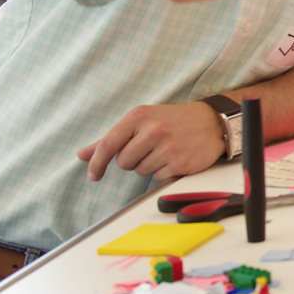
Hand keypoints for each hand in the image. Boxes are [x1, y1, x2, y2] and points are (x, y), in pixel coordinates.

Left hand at [80, 102, 225, 182]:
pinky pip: (158, 177)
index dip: (97, 163)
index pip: (108, 144)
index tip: (93, 175)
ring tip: (165, 151)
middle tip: (149, 148)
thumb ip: (111, 139)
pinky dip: (164, 172)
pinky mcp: (180, 163)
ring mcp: (167, 147)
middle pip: (124, 162)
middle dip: (133, 160)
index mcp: (139, 116)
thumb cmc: (172, 121)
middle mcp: (153, 130)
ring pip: (141, 171)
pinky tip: (175, 158)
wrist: (212, 122)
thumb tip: (82, 155)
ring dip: (149, 166)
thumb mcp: (141, 121)